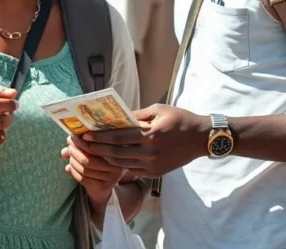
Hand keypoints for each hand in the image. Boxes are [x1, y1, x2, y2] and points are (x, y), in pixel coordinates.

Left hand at [62, 135, 124, 204]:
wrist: (104, 185)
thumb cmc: (98, 161)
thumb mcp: (92, 149)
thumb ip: (81, 143)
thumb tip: (68, 139)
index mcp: (117, 151)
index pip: (96, 145)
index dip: (81, 141)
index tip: (71, 138)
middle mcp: (117, 165)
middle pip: (89, 158)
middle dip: (75, 152)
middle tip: (69, 147)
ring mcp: (111, 177)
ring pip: (85, 169)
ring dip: (73, 162)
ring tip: (70, 157)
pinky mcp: (104, 187)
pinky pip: (83, 178)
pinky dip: (74, 172)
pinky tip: (70, 168)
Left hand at [81, 104, 210, 178]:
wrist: (201, 139)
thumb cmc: (180, 119)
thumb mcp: (159, 110)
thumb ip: (137, 115)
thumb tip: (117, 116)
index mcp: (150, 135)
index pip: (118, 137)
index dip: (100, 137)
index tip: (86, 134)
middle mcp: (150, 153)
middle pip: (116, 153)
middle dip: (98, 149)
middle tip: (84, 144)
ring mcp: (152, 165)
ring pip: (122, 164)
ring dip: (106, 158)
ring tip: (94, 151)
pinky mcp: (155, 174)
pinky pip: (132, 171)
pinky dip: (120, 165)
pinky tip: (111, 159)